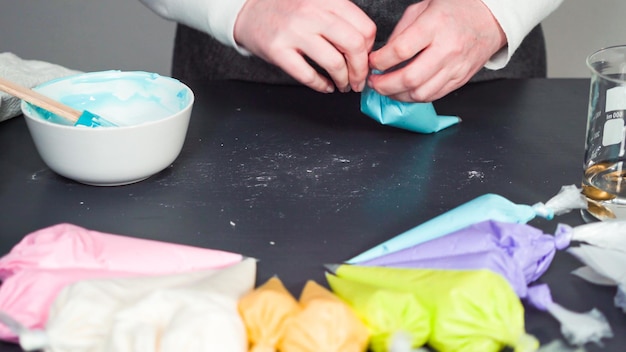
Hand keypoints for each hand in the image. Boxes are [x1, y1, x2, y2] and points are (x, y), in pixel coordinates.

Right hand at [234, 0, 375, 92]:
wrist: (248, 10)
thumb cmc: (288, 11)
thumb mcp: (318, 4)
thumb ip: (341, 19)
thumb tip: (367, 49)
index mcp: (327, 0)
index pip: (365, 28)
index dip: (370, 50)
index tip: (366, 60)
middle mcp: (312, 12)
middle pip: (354, 46)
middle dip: (361, 69)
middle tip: (359, 80)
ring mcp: (294, 31)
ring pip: (334, 63)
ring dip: (344, 80)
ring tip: (343, 85)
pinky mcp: (277, 49)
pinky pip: (307, 74)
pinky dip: (321, 85)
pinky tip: (325, 86)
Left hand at [367, 0, 506, 101]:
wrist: (490, 18)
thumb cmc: (455, 10)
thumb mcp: (424, 8)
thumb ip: (401, 31)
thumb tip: (383, 55)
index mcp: (435, 25)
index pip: (401, 50)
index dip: (380, 61)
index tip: (372, 62)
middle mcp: (447, 48)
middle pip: (410, 78)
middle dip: (385, 85)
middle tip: (374, 82)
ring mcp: (455, 67)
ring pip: (421, 93)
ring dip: (398, 95)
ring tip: (387, 89)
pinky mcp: (460, 79)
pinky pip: (433, 96)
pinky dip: (414, 97)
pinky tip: (405, 91)